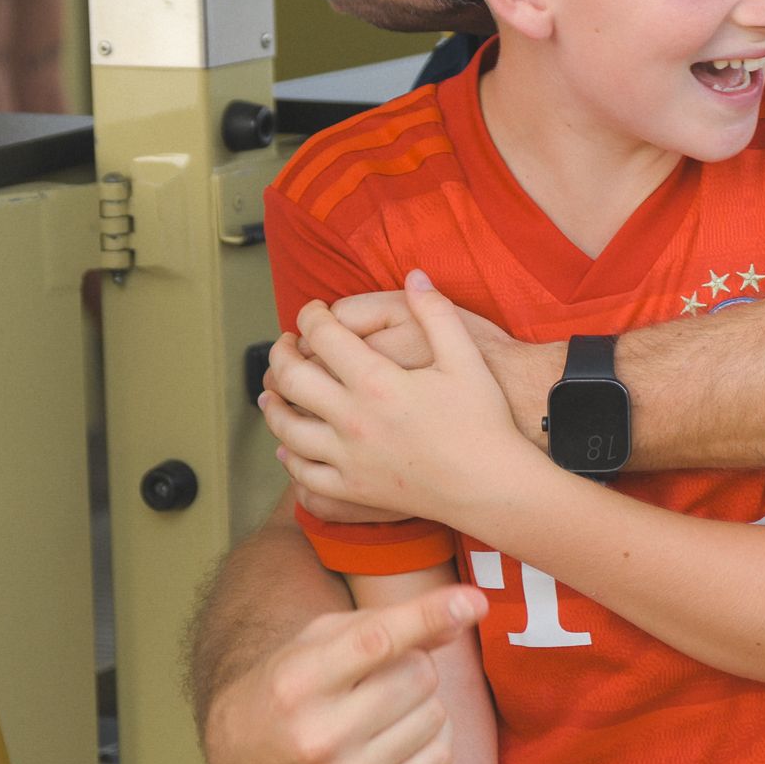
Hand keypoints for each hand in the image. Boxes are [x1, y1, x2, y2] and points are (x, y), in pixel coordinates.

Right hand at [202, 586, 487, 763]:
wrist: (241, 758)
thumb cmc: (290, 685)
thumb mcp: (323, 639)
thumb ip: (392, 621)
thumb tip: (464, 612)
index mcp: (300, 682)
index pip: (377, 642)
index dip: (428, 615)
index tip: (472, 600)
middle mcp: (320, 736)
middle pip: (419, 675)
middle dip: (412, 664)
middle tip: (377, 676)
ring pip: (435, 714)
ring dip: (419, 703)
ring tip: (378, 709)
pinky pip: (441, 756)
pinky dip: (429, 738)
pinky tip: (393, 736)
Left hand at [263, 271, 540, 524]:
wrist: (491, 485)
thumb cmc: (483, 420)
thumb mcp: (466, 357)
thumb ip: (436, 311)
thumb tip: (415, 274)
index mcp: (377, 381)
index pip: (322, 336)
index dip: (309, 315)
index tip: (312, 310)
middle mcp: (353, 419)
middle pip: (291, 377)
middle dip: (280, 353)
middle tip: (285, 343)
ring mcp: (348, 457)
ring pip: (286, 428)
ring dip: (273, 403)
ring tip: (273, 390)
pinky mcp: (353, 488)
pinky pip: (304, 473)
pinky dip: (288, 457)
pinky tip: (288, 446)